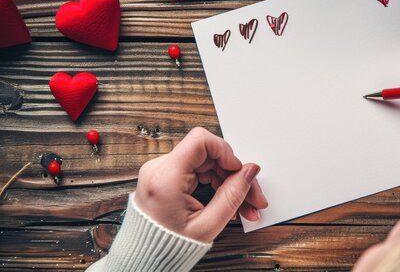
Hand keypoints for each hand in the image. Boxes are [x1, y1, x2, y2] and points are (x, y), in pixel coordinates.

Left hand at [134, 127, 267, 241]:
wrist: (146, 259)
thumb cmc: (167, 247)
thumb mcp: (207, 226)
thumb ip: (232, 195)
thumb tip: (250, 172)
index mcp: (165, 178)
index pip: (201, 141)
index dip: (226, 152)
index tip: (239, 170)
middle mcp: (160, 169)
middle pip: (209, 155)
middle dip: (235, 175)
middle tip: (252, 198)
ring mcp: (162, 171)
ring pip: (207, 164)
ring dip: (229, 182)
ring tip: (243, 207)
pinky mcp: (167, 176)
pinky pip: (199, 171)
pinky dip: (216, 185)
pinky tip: (228, 202)